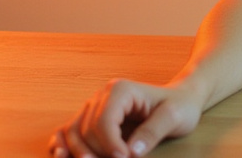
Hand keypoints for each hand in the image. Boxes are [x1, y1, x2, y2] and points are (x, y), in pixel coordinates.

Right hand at [48, 79, 202, 157]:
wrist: (180, 100)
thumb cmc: (179, 105)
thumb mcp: (174, 116)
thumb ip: (153, 131)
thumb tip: (132, 151)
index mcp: (120, 90)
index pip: (103, 122)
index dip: (110, 146)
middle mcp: (102, 95)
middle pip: (86, 130)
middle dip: (96, 153)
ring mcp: (93, 107)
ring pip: (72, 132)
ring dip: (77, 153)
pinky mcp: (91, 119)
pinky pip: (68, 132)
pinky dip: (62, 145)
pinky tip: (61, 156)